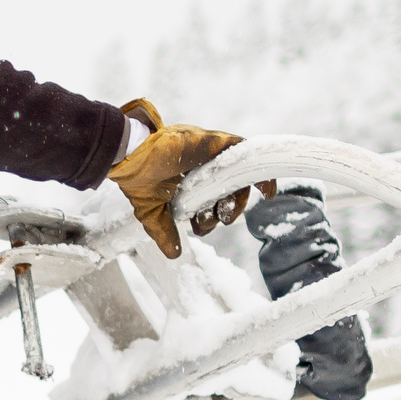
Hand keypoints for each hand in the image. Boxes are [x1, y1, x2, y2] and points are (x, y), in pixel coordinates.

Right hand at [107, 98, 266, 258]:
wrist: (132, 154)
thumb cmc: (138, 177)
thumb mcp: (152, 212)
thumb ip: (164, 231)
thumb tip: (173, 254)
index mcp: (188, 184)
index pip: (211, 202)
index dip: (212, 217)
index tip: (202, 225)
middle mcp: (204, 171)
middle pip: (229, 194)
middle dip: (227, 212)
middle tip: (217, 220)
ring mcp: (213, 158)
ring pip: (239, 180)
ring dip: (239, 200)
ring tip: (225, 211)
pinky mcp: (220, 144)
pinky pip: (249, 157)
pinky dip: (262, 175)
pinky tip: (268, 192)